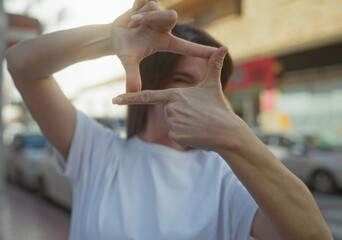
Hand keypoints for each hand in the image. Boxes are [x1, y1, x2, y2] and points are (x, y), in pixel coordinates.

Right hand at [112, 0, 216, 91]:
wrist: (113, 36)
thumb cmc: (126, 49)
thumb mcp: (129, 62)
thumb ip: (132, 76)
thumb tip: (132, 92)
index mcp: (165, 42)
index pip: (187, 46)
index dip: (202, 50)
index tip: (220, 51)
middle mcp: (165, 27)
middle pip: (170, 16)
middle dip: (152, 17)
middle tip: (135, 23)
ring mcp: (158, 14)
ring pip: (156, 7)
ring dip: (140, 15)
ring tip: (130, 23)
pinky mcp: (150, 3)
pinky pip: (146, 0)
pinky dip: (136, 6)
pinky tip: (132, 13)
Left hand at [112, 47, 242, 150]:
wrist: (226, 132)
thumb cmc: (218, 107)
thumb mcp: (213, 85)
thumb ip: (212, 66)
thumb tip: (222, 47)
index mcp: (175, 94)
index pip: (147, 96)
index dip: (130, 97)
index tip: (114, 99)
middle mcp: (170, 108)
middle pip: (167, 111)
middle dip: (180, 114)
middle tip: (196, 116)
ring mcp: (171, 122)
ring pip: (171, 123)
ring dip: (183, 125)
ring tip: (197, 124)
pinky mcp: (175, 135)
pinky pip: (175, 135)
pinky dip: (184, 135)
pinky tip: (195, 133)